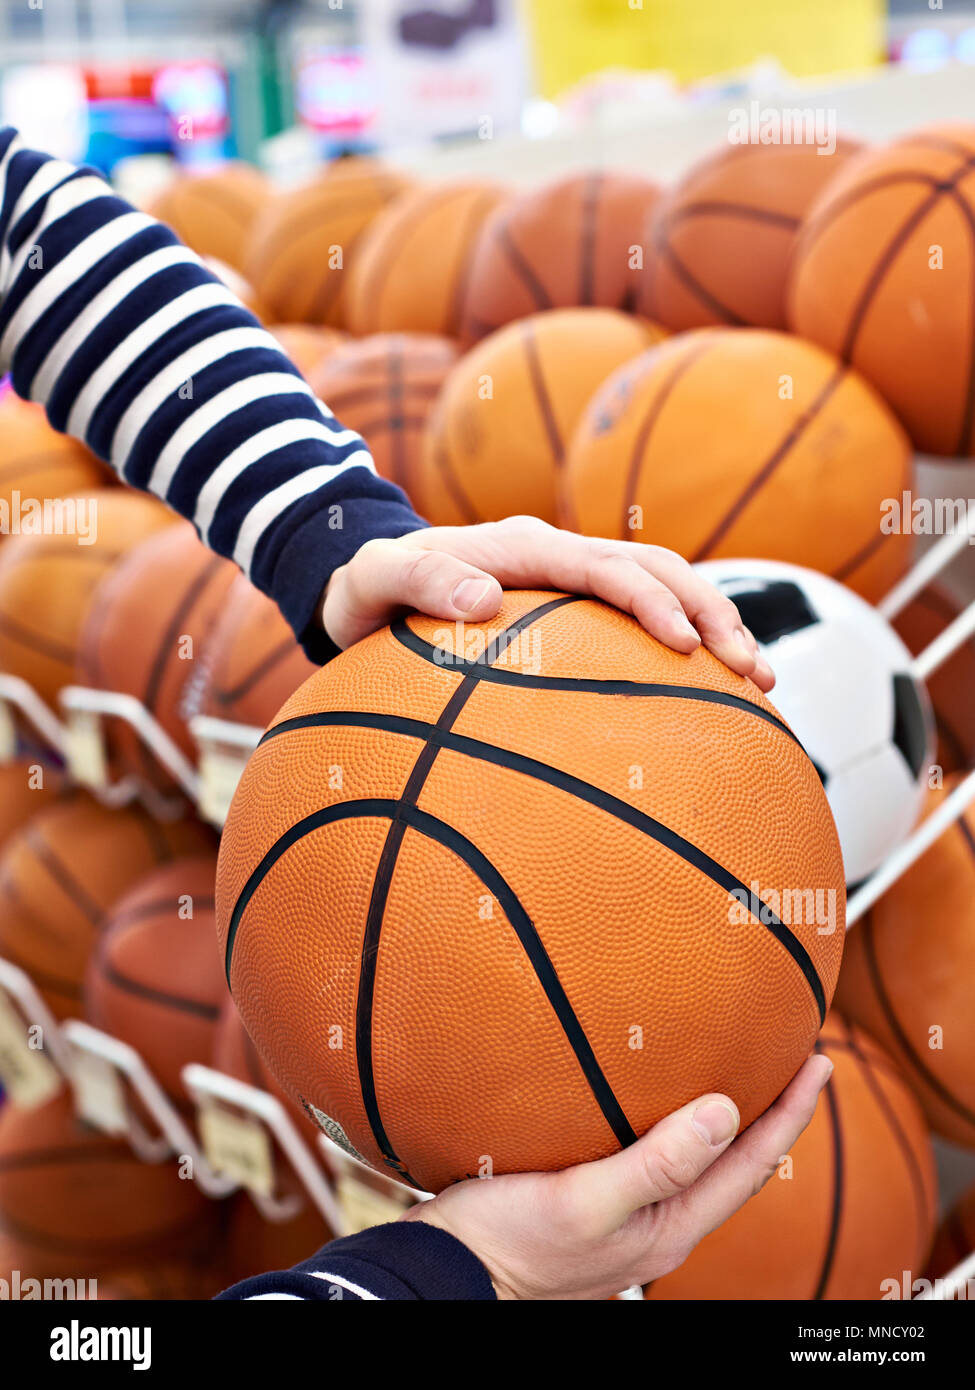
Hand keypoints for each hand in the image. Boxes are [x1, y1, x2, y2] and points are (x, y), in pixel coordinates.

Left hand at [322, 517, 773, 689]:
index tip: (687, 648)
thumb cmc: (370, 586)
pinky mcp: (572, 603)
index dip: (651, 602)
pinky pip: (638, 615)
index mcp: (524, 546)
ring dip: (714, 624)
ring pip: (662, 587)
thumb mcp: (376, 581)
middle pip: (656, 569)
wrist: (368, 576)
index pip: (604, 567)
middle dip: (712, 614)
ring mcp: (570, 577)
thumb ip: (422, 582)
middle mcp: (558, 553)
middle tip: (753, 671)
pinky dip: (682, 639)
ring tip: (758, 679)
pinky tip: (710, 690)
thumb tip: (483, 601)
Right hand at [401, 1054, 831, 1299]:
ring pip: (691, 1158)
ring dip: (722, 1114)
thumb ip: (655, 1163)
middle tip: (791, 1057)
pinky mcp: (588, 1198)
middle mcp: (656, 1224)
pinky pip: (648, 1151)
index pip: (751, 1166)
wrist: (445, 1271)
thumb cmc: (508, 1245)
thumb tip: (726, 1112)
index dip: (791, 1115)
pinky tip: (645, 1088)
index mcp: (669, 1230)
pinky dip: (667, 1116)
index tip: (820, 1063)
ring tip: (735, 1063)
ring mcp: (624, 1215)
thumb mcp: (584, 1203)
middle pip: (732, 1165)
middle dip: (768, 1113)